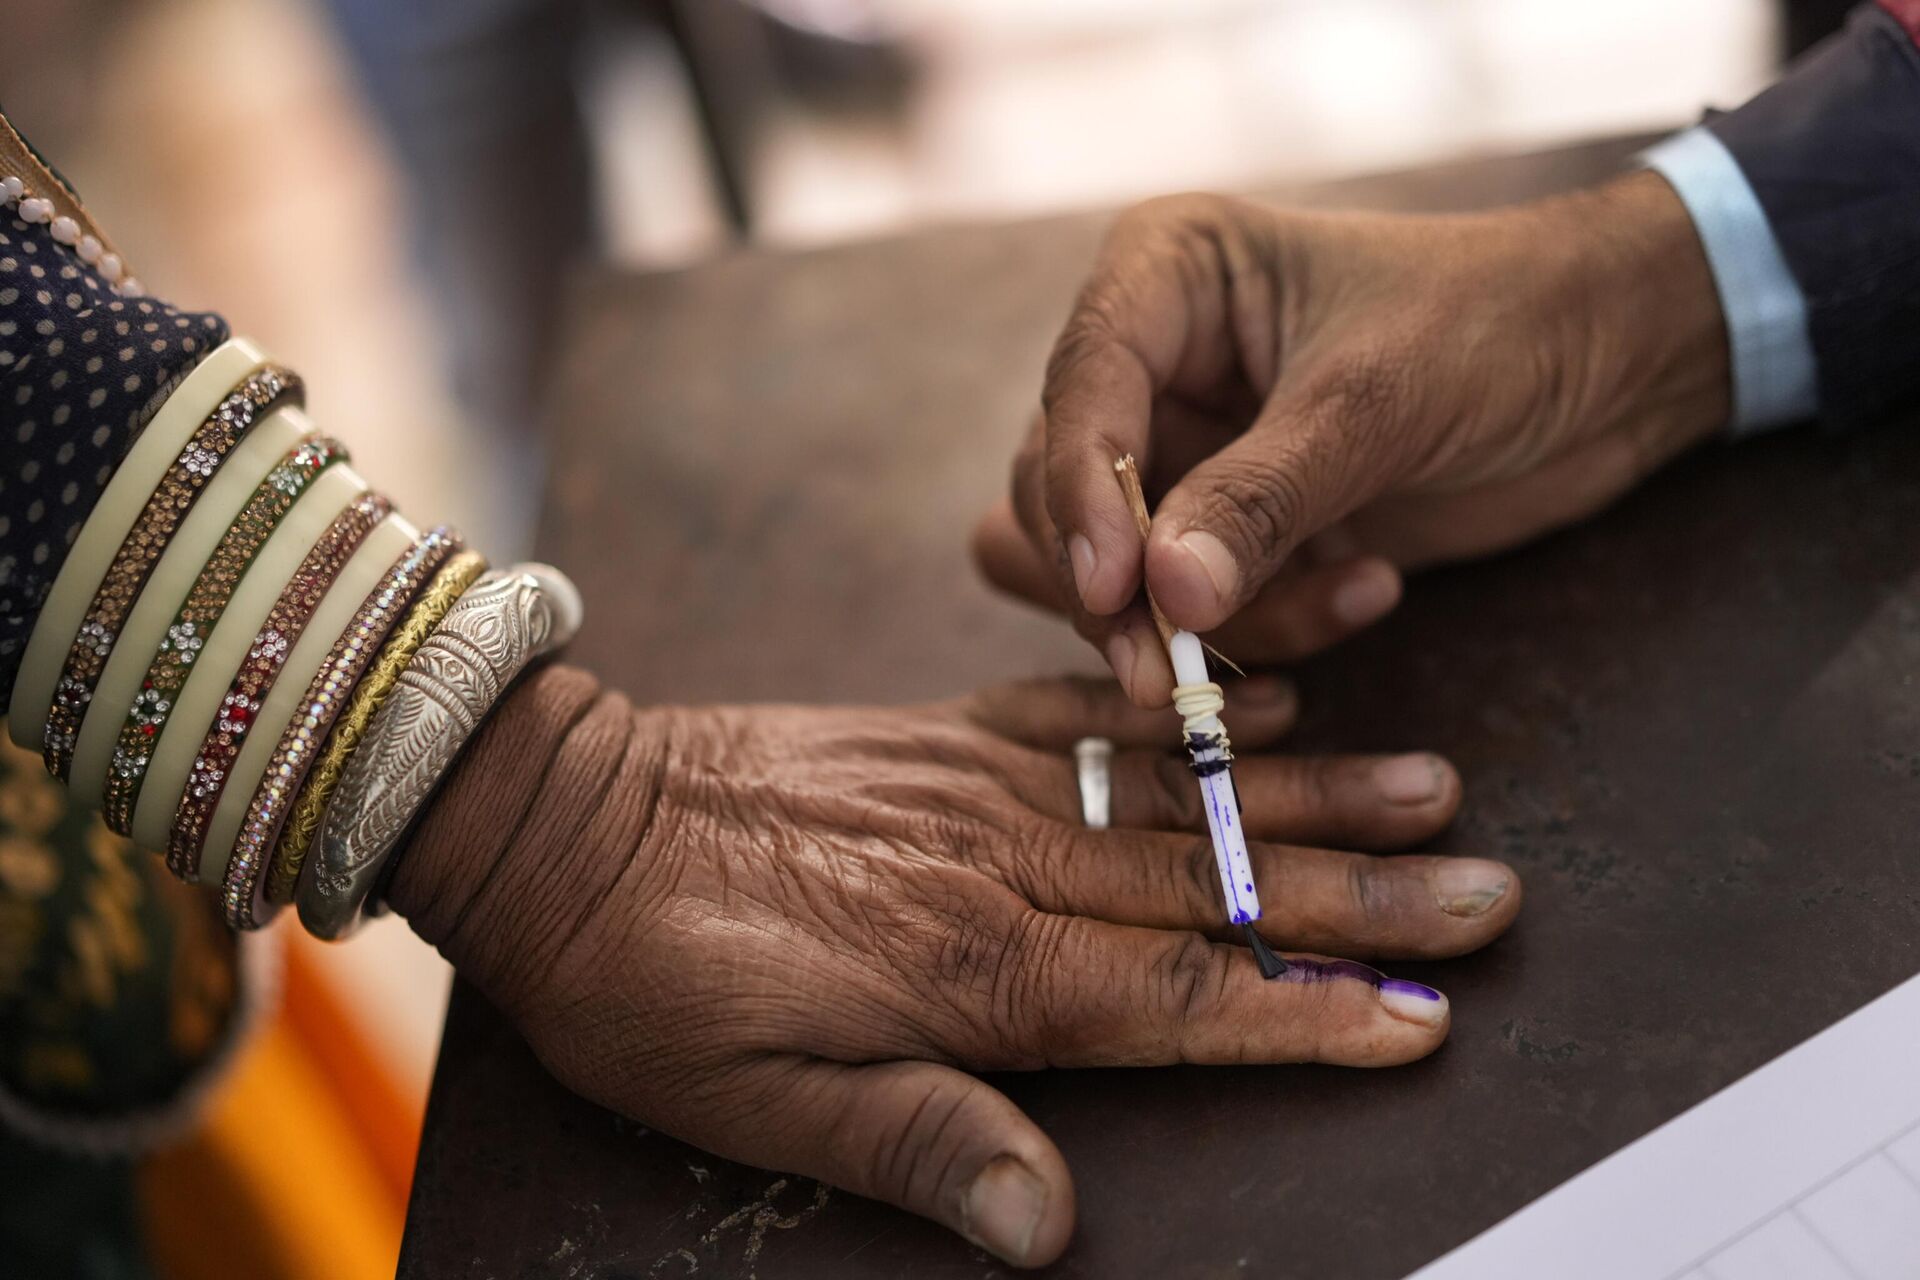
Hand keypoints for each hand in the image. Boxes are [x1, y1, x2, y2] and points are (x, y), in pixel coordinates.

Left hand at [392, 666, 1519, 1266]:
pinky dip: (1192, 715)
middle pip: (1218, 892)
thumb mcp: (753, 1100)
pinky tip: (1272, 697)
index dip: (1312, 1016)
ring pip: (1182, 797)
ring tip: (1433, 786)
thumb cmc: (649, 979)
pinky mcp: (947, 734)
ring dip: (1314, 797)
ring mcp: (982, 787)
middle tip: (1492, 889)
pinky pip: (1091, 717)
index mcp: (976, 970)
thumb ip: (915, 1142)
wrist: (563, 819)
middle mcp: (1006, 868)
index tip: (1427, 1016)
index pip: (1182, 1002)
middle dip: (1364, 902)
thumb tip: (1046, 1224)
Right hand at [975, 172, 1729, 703]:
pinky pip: (1193, 606)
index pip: (1078, 390)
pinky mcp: (1232, 525)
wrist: (1614, 362)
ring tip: (1339, 602)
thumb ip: (1260, 499)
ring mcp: (1187, 447)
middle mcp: (1152, 362)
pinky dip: (1265, 626)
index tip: (1113, 590)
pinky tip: (1369, 590)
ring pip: (1112, 567)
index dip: (1083, 494)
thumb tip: (1160, 593)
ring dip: (1202, 618)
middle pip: (1060, 491)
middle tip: (1170, 673)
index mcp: (1164, 278)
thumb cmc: (1501, 324)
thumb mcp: (1375, 403)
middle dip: (1122, 586)